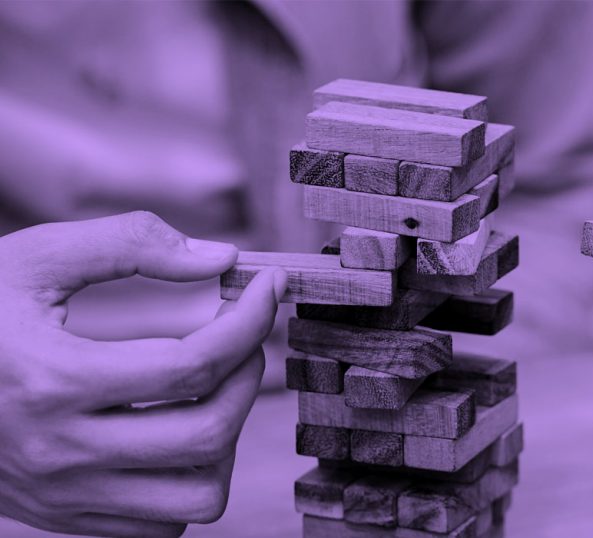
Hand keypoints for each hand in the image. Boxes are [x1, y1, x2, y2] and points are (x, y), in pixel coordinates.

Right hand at [0, 211, 286, 536]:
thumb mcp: (36, 258)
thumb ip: (130, 244)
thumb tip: (219, 259)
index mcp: (56, 380)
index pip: (194, 363)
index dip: (250, 321)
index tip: (268, 288)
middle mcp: (65, 450)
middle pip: (208, 431)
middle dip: (250, 374)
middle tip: (245, 337)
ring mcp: (68, 492)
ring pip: (197, 494)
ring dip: (229, 437)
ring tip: (215, 390)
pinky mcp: (69, 515)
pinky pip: (164, 524)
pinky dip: (192, 481)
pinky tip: (180, 433)